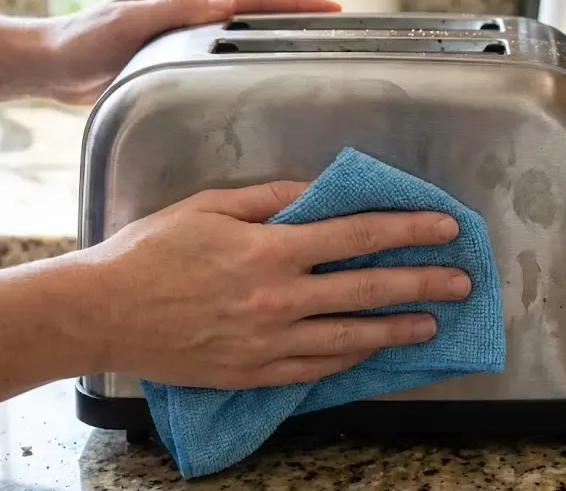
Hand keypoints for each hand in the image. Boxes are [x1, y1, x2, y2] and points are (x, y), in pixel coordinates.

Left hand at [44, 0, 340, 104]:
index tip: (329, 8)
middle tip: (332, 29)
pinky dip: (248, 58)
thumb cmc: (84, 41)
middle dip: (295, 16)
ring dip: (275, 37)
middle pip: (255, 12)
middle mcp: (190, 15)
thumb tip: (225, 3)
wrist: (52, 63)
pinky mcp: (173, 61)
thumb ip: (173, 9)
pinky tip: (257, 77)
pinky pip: (222, 56)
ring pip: (241, 34)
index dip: (293, 3)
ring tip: (309, 51)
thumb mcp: (128, 21)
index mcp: (186, 2)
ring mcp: (183, 37)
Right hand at [82, 181, 471, 388]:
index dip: (406, 229)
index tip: (443, 228)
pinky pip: (316, 368)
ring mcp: (269, 342)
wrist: (104, 313)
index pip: (357, 235)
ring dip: (398, 329)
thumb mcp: (209, 207)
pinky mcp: (255, 373)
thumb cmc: (151, 253)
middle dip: (422, 282)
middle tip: (461, 281)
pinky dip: (351, 358)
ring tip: (433, 323)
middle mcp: (278, 298)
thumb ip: (269, 198)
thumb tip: (318, 193)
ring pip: (351, 337)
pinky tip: (373, 352)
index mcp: (270, 250)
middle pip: (367, 289)